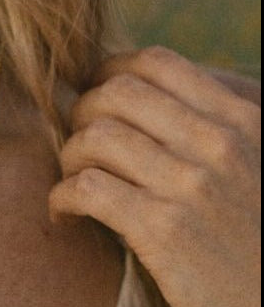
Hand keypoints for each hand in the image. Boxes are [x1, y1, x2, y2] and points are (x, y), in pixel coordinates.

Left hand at [49, 46, 260, 306]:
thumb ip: (207, 129)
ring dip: (67, 158)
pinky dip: (61, 197)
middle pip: (115, 94)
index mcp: (243, 119)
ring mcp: (191, 186)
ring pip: (94, 138)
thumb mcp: (252, 168)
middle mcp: (219, 143)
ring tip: (70, 183)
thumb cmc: (253, 243)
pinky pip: (86, 188)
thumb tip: (137, 95)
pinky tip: (64, 214)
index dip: (106, 72)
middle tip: (76, 146)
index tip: (89, 97)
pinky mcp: (162, 230)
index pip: (156, 63)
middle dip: (79, 114)